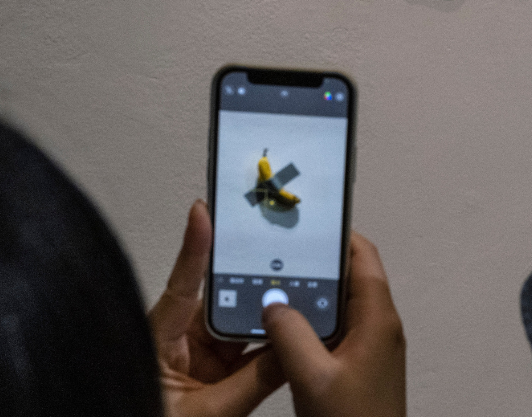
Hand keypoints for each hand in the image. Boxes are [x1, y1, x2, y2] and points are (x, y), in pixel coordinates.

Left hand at [149, 200, 283, 416]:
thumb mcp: (211, 414)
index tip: (205, 211)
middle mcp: (175, 345)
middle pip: (219, 303)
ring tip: (297, 299)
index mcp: (157, 344)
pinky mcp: (211, 375)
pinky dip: (267, 347)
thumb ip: (254, 381)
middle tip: (280, 257)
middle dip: (251, 286)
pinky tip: (292, 335)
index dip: (195, 248)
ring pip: (237, 327)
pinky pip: (245, 352)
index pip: (182, 287)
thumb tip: (294, 349)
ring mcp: (194, 359)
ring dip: (265, 319)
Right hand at [262, 233, 405, 416]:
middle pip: (351, 278)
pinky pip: (337, 331)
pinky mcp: (360, 366)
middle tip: (284, 252)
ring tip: (276, 284)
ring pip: (342, 306)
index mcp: (378, 319)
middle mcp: (380, 328)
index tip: (309, 224)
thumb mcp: (313, 376)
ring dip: (313, 295)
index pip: (363, 258)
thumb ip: (289, 334)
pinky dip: (313, 322)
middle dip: (319, 263)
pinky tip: (284, 328)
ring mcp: (371, 348)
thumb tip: (274, 302)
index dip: (338, 236)